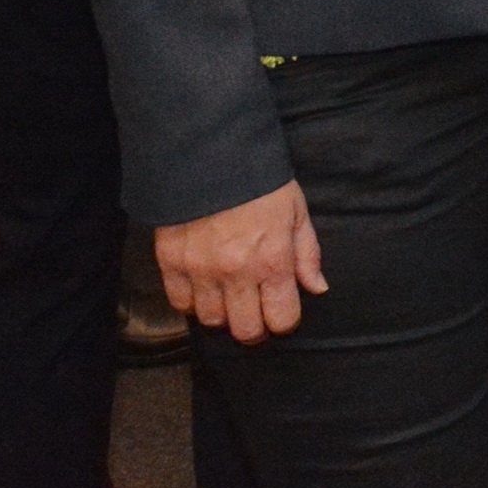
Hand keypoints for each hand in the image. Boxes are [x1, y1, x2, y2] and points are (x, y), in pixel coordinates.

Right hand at [158, 181, 325, 344]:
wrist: (211, 157)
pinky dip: (192, 303)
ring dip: (223, 315)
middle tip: (256, 314)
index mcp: (273, 260)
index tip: (283, 313)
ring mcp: (200, 271)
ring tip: (230, 298)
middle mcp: (236, 273)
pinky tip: (204, 289)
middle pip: (245, 331)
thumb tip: (317, 288)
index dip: (285, 322)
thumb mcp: (296, 212)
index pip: (281, 319)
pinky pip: (180, 304)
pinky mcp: (170, 263)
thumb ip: (307, 254)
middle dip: (255, 329)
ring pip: (211, 321)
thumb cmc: (261, 184)